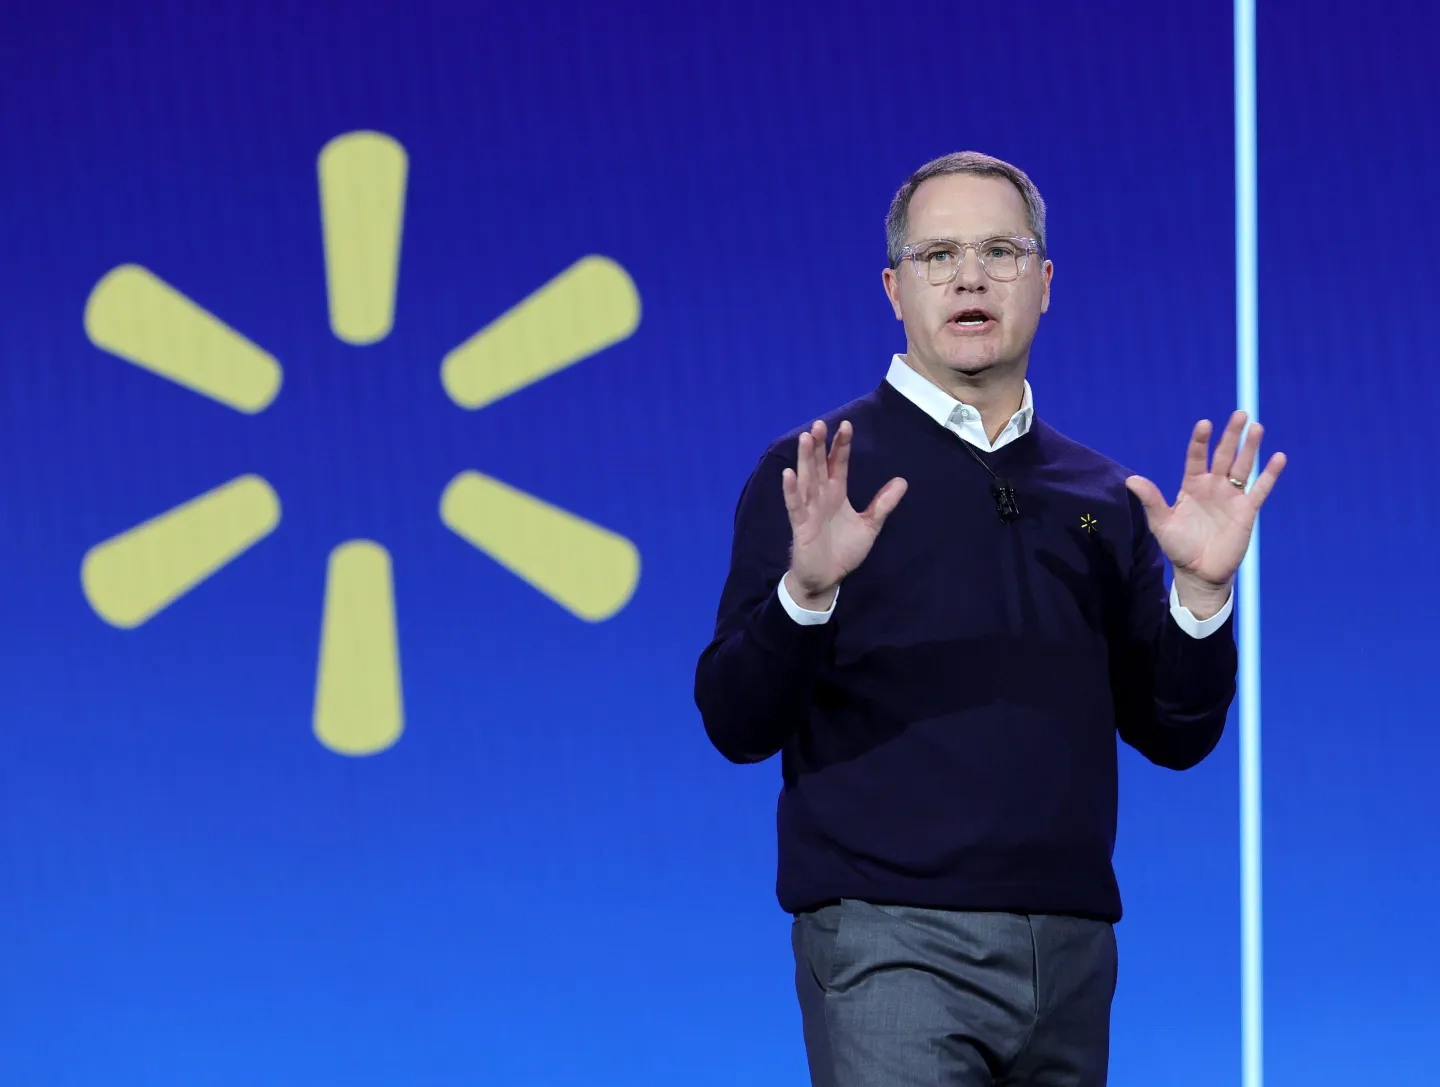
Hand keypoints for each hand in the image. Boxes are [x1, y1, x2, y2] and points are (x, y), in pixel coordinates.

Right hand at [781, 420, 907, 607]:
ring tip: (805, 438)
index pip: (839, 464)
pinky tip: (788, 474)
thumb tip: (902, 481)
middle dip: (820, 445)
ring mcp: (809, 509)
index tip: (846, 425)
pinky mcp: (800, 525)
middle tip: (819, 424)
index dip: (841, 445)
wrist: (827, 578)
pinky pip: (794, 505)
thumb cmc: (844, 550)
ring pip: (806, 479)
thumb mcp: (870, 526)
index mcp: (837, 493)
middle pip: (819, 465)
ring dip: (804, 459)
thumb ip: (883, 504)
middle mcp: (821, 496)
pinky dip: (791, 490)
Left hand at [1125, 411, 1285, 614]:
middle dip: (1231, 435)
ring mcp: (1231, 496)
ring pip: (1244, 466)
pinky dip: (1270, 474)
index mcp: (1192, 485)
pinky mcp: (1247, 510)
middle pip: (1224, 455)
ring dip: (1250, 448)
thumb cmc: (1178, 546)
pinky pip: (1260, 489)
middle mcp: (1213, 486)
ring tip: (1256, 427)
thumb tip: (1130, 480)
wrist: (1199, 572)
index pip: (1196, 457)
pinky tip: (1279, 457)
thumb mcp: (1161, 523)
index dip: (1200, 441)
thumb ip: (1151, 500)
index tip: (1205, 424)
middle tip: (1240, 414)